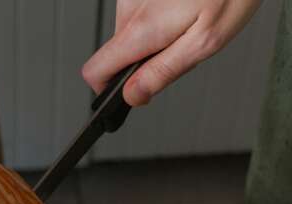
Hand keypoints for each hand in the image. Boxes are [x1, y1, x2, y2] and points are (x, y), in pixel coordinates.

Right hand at [83, 0, 262, 105]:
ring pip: (133, 31)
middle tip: (183, 46)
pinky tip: (187, 5)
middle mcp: (130, 6)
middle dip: (147, 58)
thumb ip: (163, 72)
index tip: (133, 91)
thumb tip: (133, 96)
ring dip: (158, 34)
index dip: (110, 90)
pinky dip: (164, 14)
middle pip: (118, 53)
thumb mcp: (205, 42)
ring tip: (191, 20)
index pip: (95, 71)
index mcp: (142, 28)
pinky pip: (144, 10)